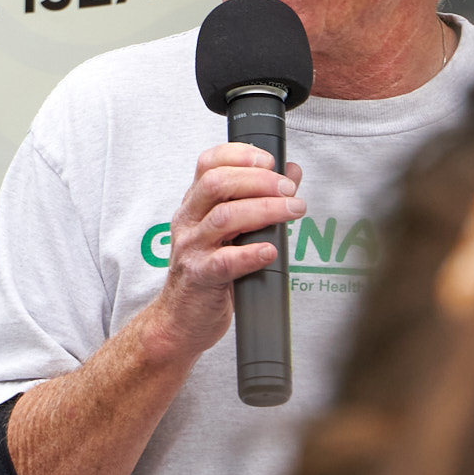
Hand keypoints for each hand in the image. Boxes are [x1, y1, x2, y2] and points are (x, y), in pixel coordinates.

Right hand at [145, 144, 304, 368]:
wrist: (181, 319)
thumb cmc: (207, 271)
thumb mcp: (228, 231)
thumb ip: (257, 200)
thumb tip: (292, 173)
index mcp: (194, 204)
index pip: (208, 163)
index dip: (240, 155)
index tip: (270, 160)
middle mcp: (188, 221)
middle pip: (217, 183)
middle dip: (259, 181)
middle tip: (289, 189)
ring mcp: (191, 248)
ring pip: (225, 217)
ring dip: (265, 210)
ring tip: (292, 211)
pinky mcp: (200, 277)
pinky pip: (225, 261)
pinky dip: (252, 253)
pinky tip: (270, 251)